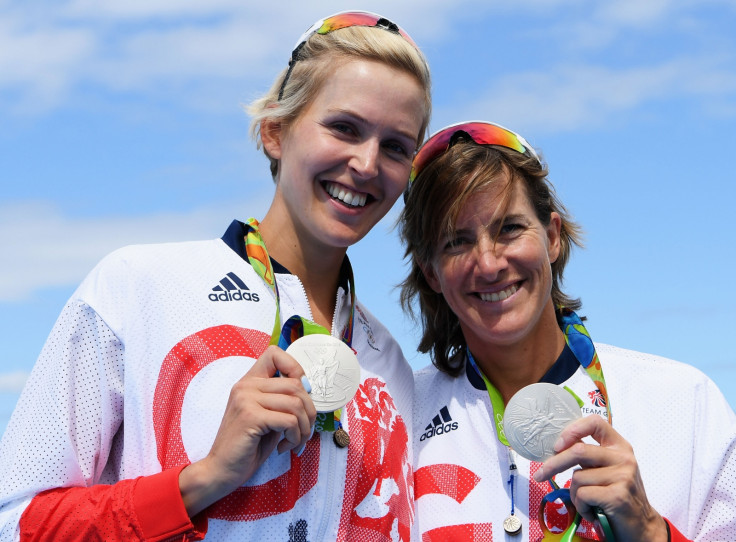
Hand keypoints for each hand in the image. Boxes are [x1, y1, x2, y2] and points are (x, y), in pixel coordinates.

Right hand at [179, 345, 315, 514]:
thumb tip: (309, 391)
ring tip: (295, 441)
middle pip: (295, 384)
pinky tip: (285, 447)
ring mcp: (246, 399)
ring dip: (304, 427)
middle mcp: (246, 386)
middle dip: (309, 411)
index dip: (295, 369)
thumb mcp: (267, 416)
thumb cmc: (247, 446)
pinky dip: (295, 437)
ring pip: (296, 403)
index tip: (300, 395)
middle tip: (303, 431)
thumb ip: (281, 400)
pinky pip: (289, 420)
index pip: (275, 354)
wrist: (221, 470)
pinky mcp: (251, 417)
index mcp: (249, 382)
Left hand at [533, 415, 667, 541]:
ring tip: (587, 503)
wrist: (641, 527)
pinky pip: (583, 495)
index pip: (595, 422)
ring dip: (575, 494)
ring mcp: (623, 476)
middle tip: (540, 474)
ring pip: (578, 477)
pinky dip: (581, 506)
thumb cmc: (617, 496)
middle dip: (554, 464)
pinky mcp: (618, 495)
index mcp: (619, 446)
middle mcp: (623, 457)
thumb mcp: (606, 469)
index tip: (557, 445)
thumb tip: (556, 447)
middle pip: (578, 450)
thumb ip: (589, 456)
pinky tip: (593, 512)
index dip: (572, 430)